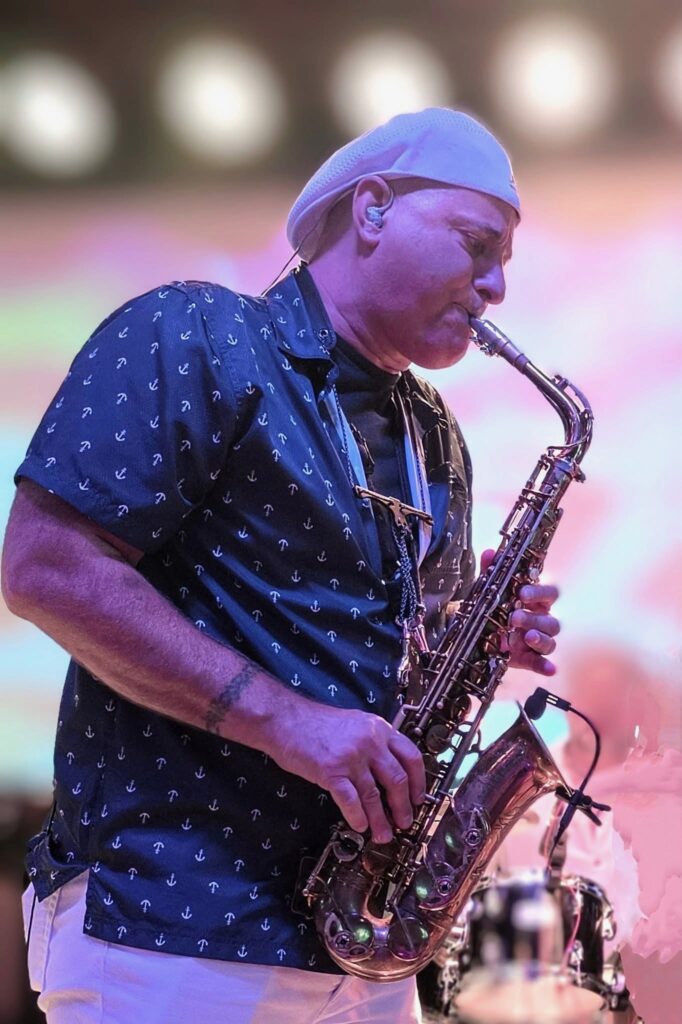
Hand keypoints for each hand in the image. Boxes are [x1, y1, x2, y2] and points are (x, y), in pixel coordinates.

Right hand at [268, 701, 425, 844]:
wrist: (285, 719)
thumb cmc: (315, 722)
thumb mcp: (355, 723)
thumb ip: (374, 741)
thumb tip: (390, 769)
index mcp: (378, 728)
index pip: (411, 757)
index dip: (419, 782)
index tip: (419, 798)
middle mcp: (369, 742)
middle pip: (397, 779)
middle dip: (403, 806)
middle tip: (405, 821)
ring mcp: (351, 757)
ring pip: (375, 795)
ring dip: (381, 820)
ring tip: (384, 834)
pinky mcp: (331, 771)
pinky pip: (351, 801)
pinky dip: (358, 817)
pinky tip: (360, 826)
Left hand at [481, 548, 559, 675]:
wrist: (475, 632)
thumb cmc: (492, 606)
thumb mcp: (488, 589)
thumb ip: (491, 571)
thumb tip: (490, 553)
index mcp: (536, 600)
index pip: (549, 593)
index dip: (539, 592)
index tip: (522, 592)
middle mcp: (540, 620)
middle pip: (550, 620)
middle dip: (533, 619)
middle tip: (514, 618)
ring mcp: (535, 641)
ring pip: (550, 641)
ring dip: (540, 639)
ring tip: (526, 638)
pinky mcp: (528, 658)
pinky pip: (541, 662)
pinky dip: (546, 666)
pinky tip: (549, 669)